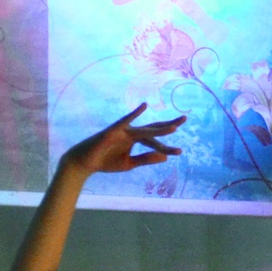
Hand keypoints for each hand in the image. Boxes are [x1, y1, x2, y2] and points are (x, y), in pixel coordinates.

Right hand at [62, 105, 185, 174]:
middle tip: (185, 119)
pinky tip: (143, 106)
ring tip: (174, 127)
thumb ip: (146, 159)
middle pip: (153, 128)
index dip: (167, 146)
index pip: (155, 141)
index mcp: (135, 140)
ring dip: (159, 129)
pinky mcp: (113, 131)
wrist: (86, 163)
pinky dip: (134, 114)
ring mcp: (123, 131)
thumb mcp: (130, 164)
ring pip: (144, 129)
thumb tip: (165, 157)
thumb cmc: (106, 161)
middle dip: (169, 125)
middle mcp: (131, 132)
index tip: (180, 151)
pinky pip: (125, 121)